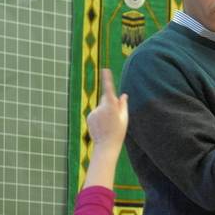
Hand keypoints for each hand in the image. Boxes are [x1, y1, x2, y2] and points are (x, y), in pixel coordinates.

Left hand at [83, 70, 127, 189]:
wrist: (106, 145)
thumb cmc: (118, 132)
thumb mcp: (124, 118)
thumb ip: (123, 104)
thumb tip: (123, 95)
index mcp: (111, 107)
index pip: (109, 90)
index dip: (107, 79)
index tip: (105, 70)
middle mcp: (101, 107)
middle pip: (106, 99)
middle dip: (109, 103)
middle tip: (114, 117)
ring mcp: (94, 112)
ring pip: (100, 107)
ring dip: (104, 112)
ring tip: (107, 124)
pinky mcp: (89, 116)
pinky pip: (95, 113)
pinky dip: (98, 117)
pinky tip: (101, 126)